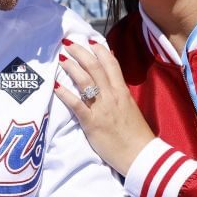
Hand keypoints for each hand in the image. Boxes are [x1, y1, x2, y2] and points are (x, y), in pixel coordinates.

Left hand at [55, 40, 155, 174]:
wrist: (140, 155)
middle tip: (68, 43)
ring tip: (61, 58)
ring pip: (85, 80)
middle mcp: (112, 95)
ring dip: (71, 67)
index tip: (89, 40)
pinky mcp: (92, 122)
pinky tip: (55, 86)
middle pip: (95, 66)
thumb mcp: (130, 107)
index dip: (99, 49)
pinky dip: (64, 93)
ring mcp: (101, 108)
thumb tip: (112, 80)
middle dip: (80, 52)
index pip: (111, 63)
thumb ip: (119, 93)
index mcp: (122, 91)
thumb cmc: (135, 134)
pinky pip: (76, 104)